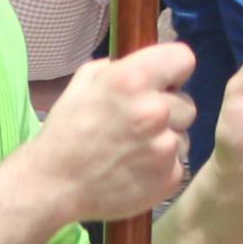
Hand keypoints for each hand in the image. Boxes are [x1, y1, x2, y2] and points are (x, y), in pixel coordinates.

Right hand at [27, 39, 199, 224]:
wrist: (56, 184)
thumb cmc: (66, 130)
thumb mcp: (82, 83)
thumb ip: (117, 68)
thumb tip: (142, 66)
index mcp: (132, 80)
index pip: (183, 58)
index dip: (171, 69)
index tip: (160, 81)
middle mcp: (156, 111)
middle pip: (186, 102)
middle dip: (166, 109)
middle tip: (137, 121)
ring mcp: (167, 147)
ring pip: (182, 133)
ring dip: (165, 137)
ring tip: (133, 147)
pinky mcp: (172, 176)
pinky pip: (177, 160)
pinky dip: (161, 163)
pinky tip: (135, 167)